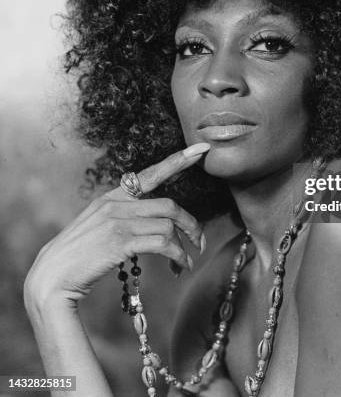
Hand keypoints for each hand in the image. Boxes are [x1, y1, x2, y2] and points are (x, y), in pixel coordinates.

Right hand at [24, 143, 210, 310]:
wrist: (50, 279)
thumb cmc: (77, 256)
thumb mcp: (98, 225)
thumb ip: (123, 216)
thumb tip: (155, 222)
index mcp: (112, 196)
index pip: (151, 173)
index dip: (179, 161)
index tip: (202, 148)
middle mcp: (116, 203)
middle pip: (169, 205)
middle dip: (191, 224)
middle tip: (200, 242)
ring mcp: (117, 221)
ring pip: (169, 226)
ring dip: (184, 246)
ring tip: (186, 262)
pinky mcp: (119, 242)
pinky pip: (162, 243)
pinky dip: (178, 256)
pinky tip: (180, 267)